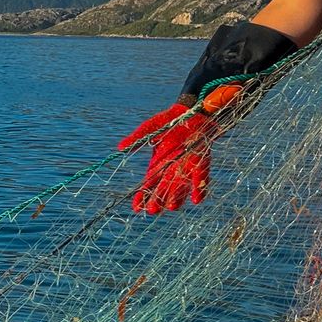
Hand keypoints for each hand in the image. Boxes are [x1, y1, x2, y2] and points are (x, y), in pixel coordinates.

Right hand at [118, 84, 241, 214]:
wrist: (191, 110)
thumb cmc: (168, 120)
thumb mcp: (149, 128)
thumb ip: (136, 138)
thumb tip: (120, 148)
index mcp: (157, 163)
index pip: (148, 184)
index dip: (142, 196)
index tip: (136, 208)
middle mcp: (171, 168)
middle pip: (163, 189)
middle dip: (158, 200)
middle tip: (153, 211)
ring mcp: (186, 166)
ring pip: (180, 187)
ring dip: (177, 198)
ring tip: (171, 208)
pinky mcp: (201, 160)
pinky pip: (200, 177)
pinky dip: (198, 188)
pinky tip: (197, 200)